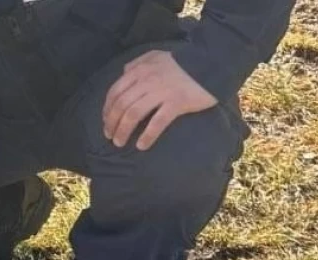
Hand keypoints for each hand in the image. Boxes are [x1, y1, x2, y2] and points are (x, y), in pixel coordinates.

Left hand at [102, 50, 217, 150]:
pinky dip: (147, 135)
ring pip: (134, 114)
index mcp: (140, 69)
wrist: (212, 61)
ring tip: (120, 143)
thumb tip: (123, 72)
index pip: (115, 91)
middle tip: (110, 136)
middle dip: (112, 123)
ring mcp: (162, 92)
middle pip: (121, 105)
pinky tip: (141, 145)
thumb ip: (138, 63)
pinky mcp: (177, 102)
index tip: (106, 122)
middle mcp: (148, 80)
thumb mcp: (157, 56)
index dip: (107, 109)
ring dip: (123, 131)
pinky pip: (157, 122)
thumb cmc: (182, 62)